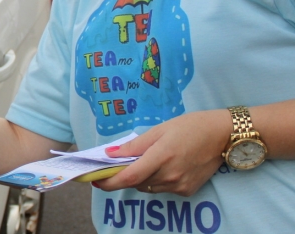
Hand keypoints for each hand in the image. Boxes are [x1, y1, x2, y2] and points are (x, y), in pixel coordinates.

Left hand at [95, 109, 230, 195]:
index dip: (109, 182)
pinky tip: (163, 166)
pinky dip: (155, 180)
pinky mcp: (188, 190)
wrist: (222, 135)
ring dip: (140, 178)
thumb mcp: (159, 130)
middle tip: (116, 165)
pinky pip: (162, 188)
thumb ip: (135, 145)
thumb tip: (111, 154)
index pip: (129, 177)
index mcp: (161, 157)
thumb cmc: (189, 126)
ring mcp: (180, 185)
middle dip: (123, 176)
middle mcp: (170, 175)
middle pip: (137, 183)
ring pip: (148, 187)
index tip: (95, 180)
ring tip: (145, 161)